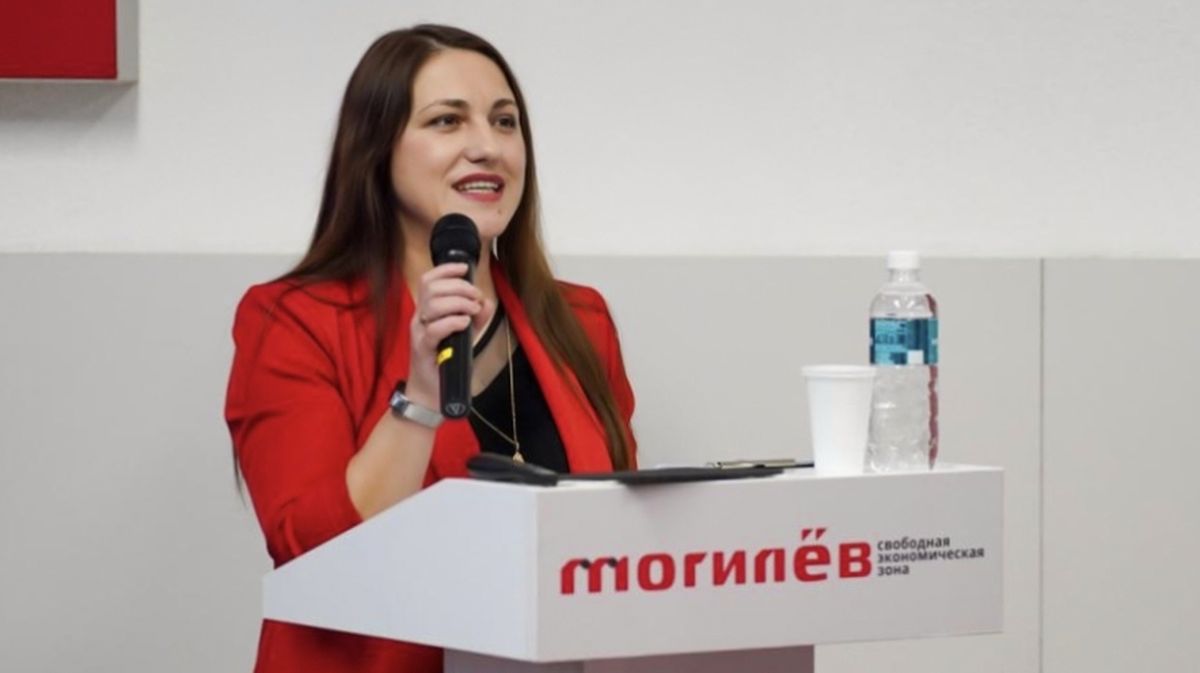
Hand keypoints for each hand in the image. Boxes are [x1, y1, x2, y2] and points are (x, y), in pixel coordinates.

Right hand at [407, 263, 494, 406]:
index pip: (429, 280)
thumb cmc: (446, 363)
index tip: (465, 268)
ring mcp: (419, 332)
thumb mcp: (467, 337)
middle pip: (432, 288)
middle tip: (475, 297)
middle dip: (459, 287)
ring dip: (458, 302)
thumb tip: (487, 302)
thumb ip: (477, 319)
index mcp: (428, 311)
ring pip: (433, 304)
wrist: (431, 394)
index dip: (446, 269)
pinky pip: (435, 329)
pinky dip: (452, 321)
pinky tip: (465, 323)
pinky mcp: (422, 349)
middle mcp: (420, 318)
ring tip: (472, 311)